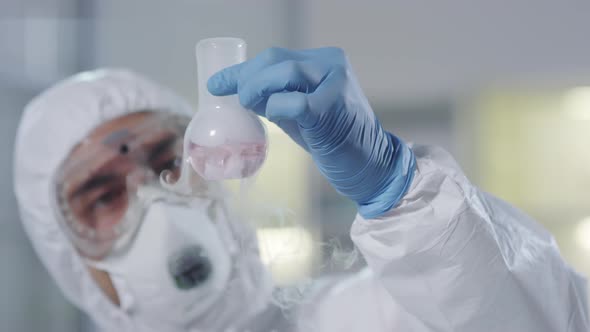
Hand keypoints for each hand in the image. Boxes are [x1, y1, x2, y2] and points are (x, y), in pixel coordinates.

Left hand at [207, 47, 414, 217]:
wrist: (370, 164)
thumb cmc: (334, 139)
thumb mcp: (301, 112)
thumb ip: (275, 97)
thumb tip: (238, 92)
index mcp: (325, 61)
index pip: (275, 57)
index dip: (243, 70)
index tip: (217, 84)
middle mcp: (332, 65)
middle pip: (276, 59)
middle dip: (247, 79)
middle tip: (237, 100)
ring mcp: (336, 84)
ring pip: (286, 72)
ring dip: (258, 90)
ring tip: (252, 108)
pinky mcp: (333, 108)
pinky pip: (294, 102)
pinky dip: (277, 109)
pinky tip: (276, 118)